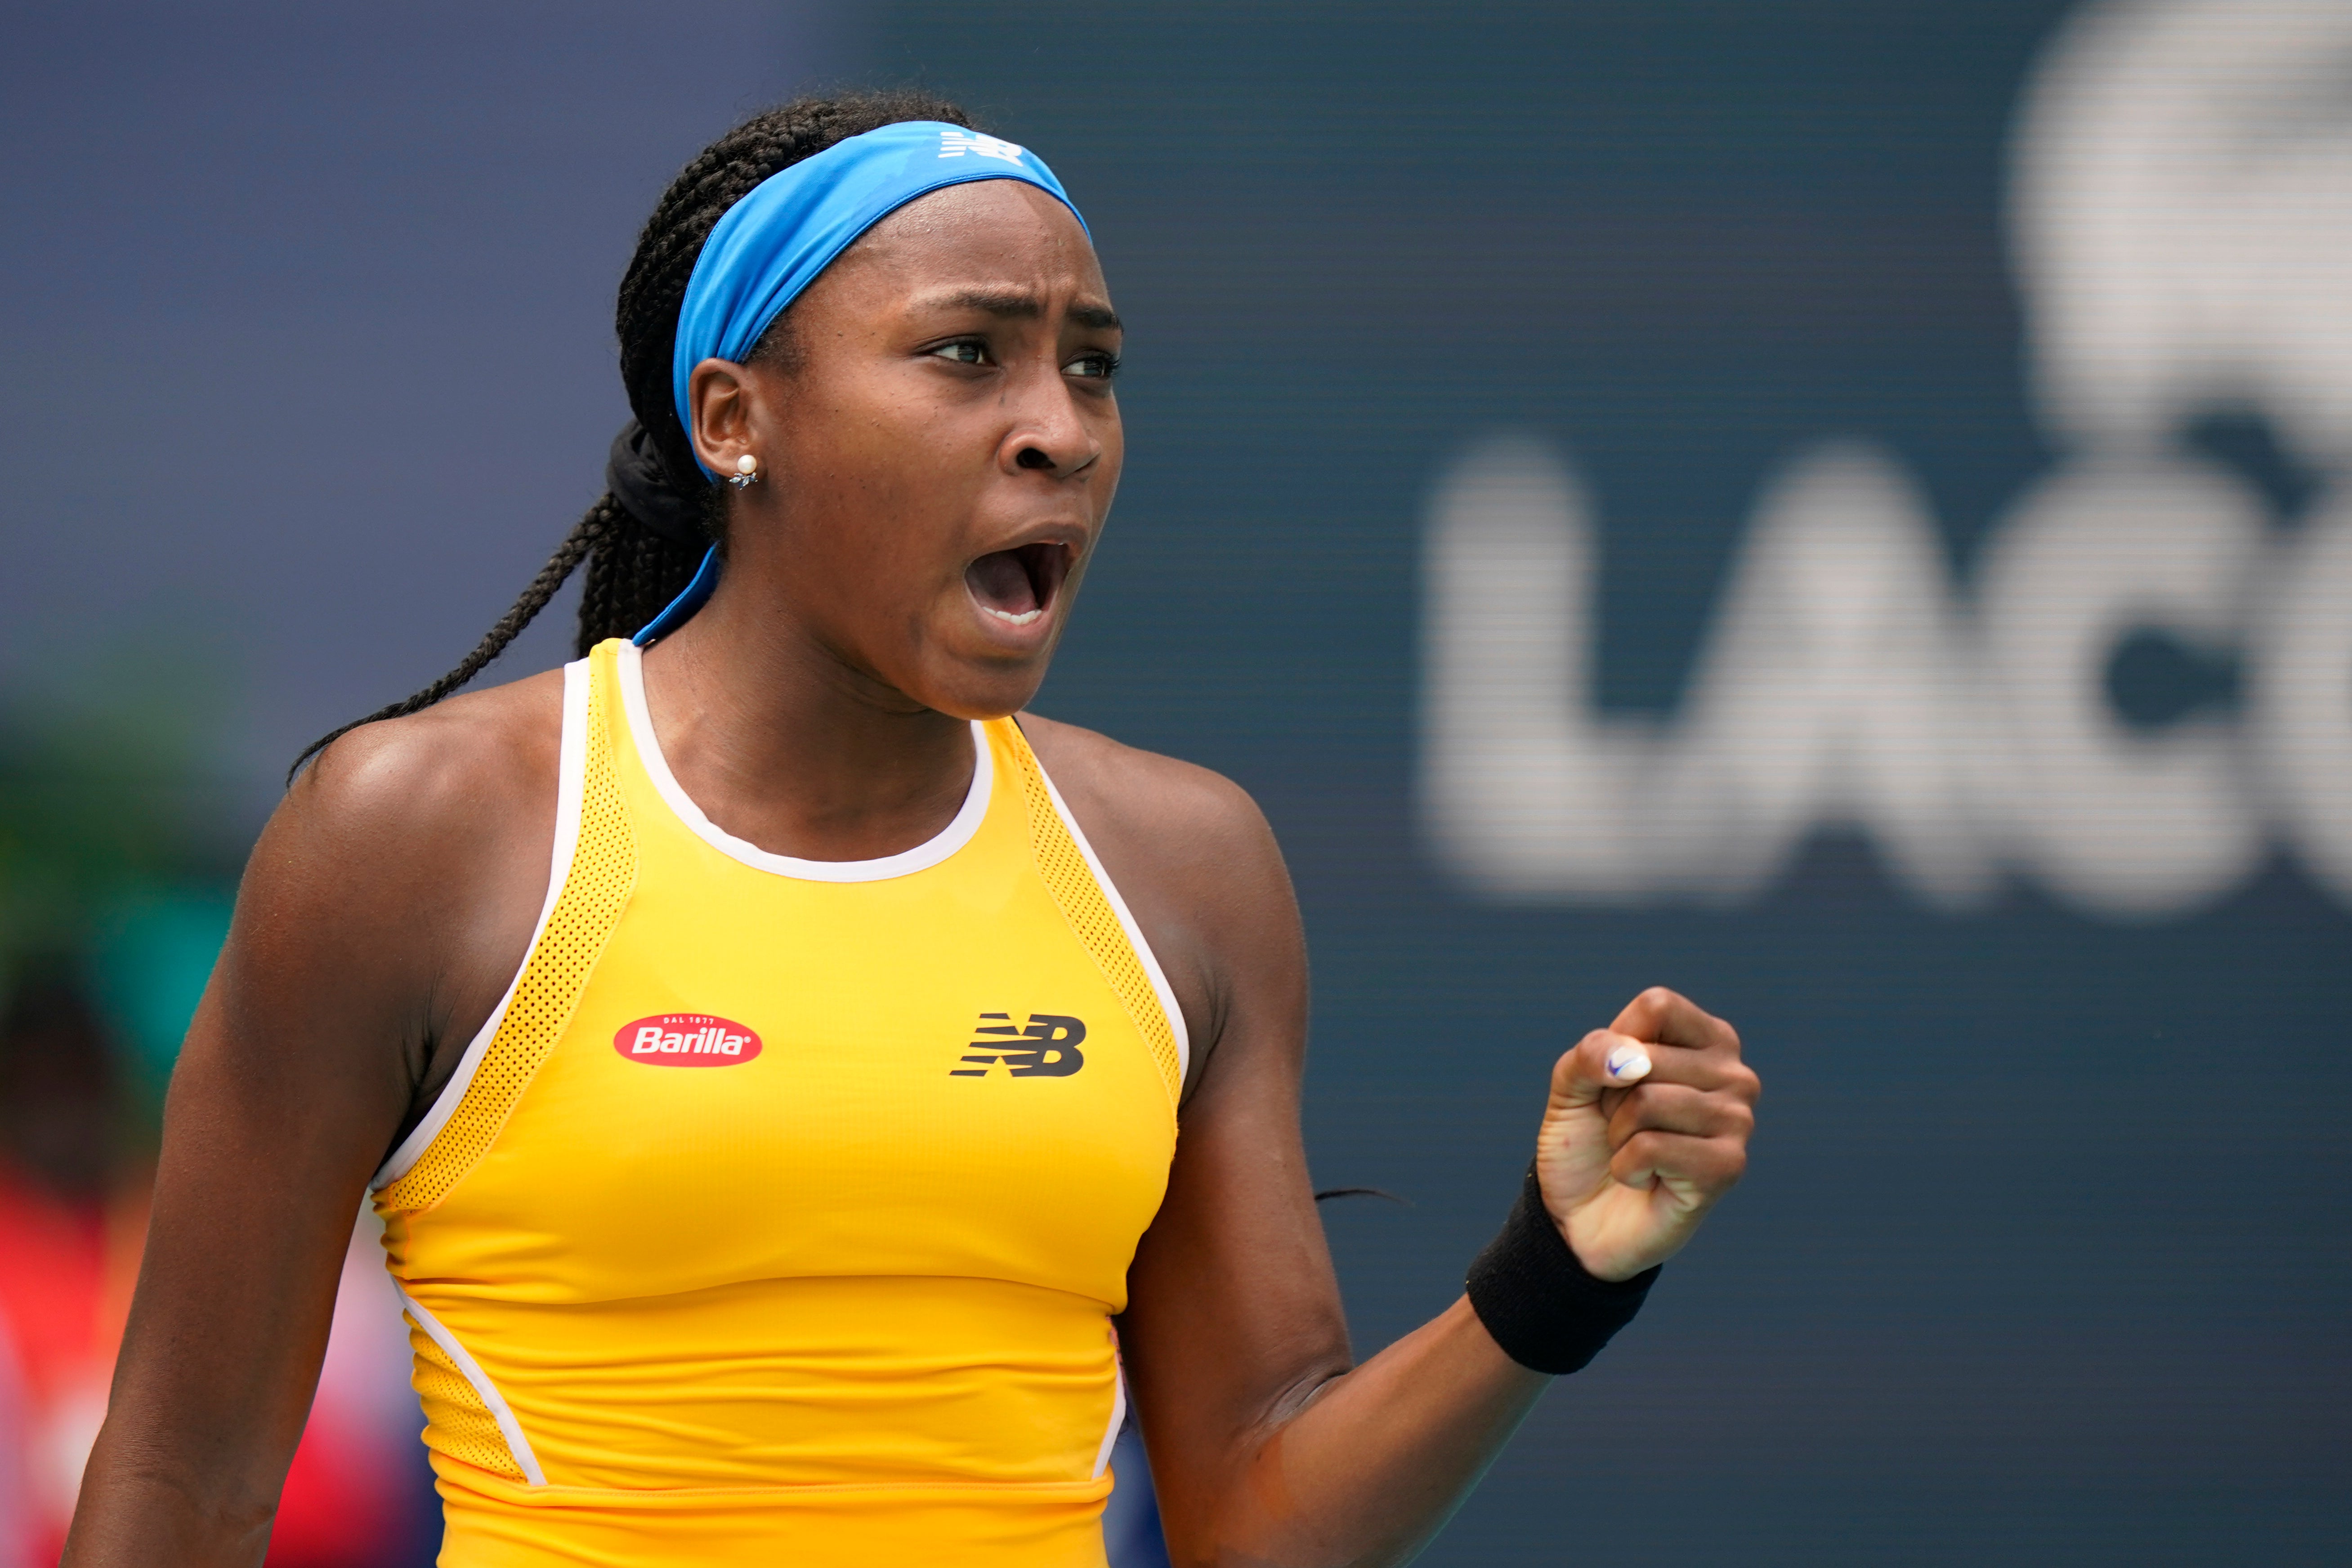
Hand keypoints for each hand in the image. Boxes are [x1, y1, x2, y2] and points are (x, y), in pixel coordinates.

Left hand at [1536, 987, 1758, 1280]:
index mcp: (1708, 1040)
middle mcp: (1736, 1075)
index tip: (1614, 1082)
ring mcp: (1739, 1122)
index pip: (1658, 1006)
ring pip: (1647, 1102)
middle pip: (1646, 1058)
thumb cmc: (1588, 1142)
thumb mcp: (1572, 1083)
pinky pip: (1651, 1147)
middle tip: (1623, 1128)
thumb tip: (1629, 1060)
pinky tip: (1646, 1180)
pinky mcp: (1729, 1168)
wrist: (1581, 1218)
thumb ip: (1591, 1053)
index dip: (1615, 1045)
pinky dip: (1627, 1167)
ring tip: (1634, 1152)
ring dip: (1619, 1134)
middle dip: (1611, 1098)